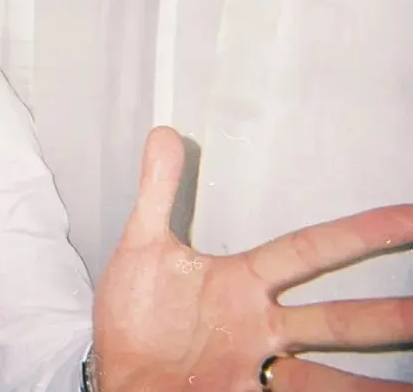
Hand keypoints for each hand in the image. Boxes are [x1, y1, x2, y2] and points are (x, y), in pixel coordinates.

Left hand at [93, 127, 412, 391]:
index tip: (407, 217)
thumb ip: (157, 193)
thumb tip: (162, 133)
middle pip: (334, 321)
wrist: (116, 373)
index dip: (357, 234)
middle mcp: (258, 326)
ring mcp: (253, 367)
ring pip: (327, 375)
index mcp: (242, 285)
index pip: (308, 251)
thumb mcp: (143, 248)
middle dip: (385, 317)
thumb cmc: (137, 316)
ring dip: (370, 384)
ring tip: (411, 387)